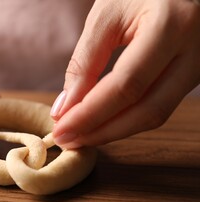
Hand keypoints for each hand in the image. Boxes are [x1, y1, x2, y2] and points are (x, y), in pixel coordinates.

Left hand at [51, 0, 199, 148]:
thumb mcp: (106, 16)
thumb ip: (85, 61)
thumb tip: (65, 107)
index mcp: (171, 26)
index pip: (127, 84)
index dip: (91, 113)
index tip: (61, 128)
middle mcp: (194, 51)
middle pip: (146, 109)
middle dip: (102, 131)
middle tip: (67, 140)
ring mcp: (198, 67)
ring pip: (155, 115)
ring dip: (113, 131)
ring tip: (79, 136)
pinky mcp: (190, 76)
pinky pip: (157, 107)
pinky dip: (126, 120)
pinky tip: (101, 124)